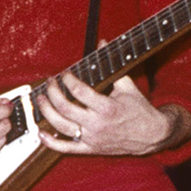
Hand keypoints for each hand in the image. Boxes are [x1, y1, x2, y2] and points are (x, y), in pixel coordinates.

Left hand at [34, 74, 190, 156]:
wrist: (150, 135)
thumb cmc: (139, 109)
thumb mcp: (127, 86)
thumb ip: (111, 65)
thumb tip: (102, 42)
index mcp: (107, 107)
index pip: (79, 91)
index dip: (68, 80)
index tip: (65, 74)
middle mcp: (97, 124)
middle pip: (65, 108)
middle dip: (53, 93)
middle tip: (49, 84)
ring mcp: (92, 138)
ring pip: (62, 126)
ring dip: (47, 112)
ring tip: (40, 100)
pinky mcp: (90, 149)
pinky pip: (66, 149)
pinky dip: (51, 142)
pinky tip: (40, 132)